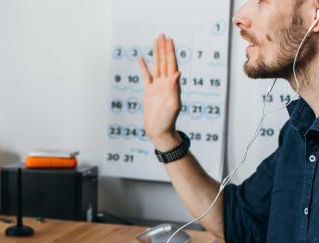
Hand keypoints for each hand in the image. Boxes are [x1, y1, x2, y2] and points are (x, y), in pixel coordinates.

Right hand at [139, 34, 182, 150]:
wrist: (159, 130)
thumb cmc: (168, 120)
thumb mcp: (173, 104)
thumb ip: (174, 88)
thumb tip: (178, 73)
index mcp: (172, 85)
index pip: (172, 64)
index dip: (170, 52)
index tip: (169, 41)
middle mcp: (166, 83)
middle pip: (164, 62)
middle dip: (164, 48)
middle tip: (162, 35)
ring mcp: (157, 86)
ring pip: (156, 66)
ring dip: (156, 54)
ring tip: (155, 41)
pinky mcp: (149, 91)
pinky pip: (146, 76)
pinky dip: (144, 67)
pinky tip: (141, 59)